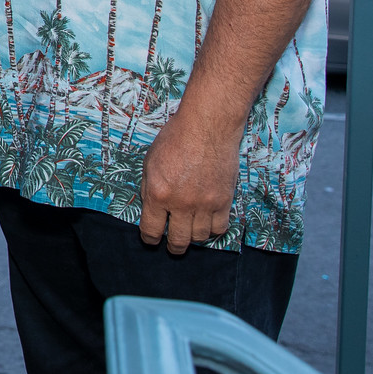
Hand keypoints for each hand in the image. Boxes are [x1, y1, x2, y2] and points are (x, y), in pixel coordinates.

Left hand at [137, 104, 238, 253]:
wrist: (207, 127)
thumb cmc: (175, 138)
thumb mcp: (150, 162)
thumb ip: (149, 188)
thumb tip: (151, 209)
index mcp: (158, 194)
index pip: (151, 230)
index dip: (150, 239)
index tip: (151, 240)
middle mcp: (181, 204)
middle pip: (178, 240)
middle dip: (173, 247)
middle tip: (173, 245)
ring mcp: (204, 204)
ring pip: (200, 237)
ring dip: (194, 237)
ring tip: (191, 230)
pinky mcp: (224, 201)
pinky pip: (220, 228)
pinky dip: (213, 229)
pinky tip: (208, 222)